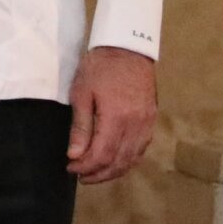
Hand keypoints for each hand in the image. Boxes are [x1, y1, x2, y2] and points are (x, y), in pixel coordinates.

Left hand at [68, 45, 156, 182]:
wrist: (128, 47)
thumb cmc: (99, 68)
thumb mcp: (81, 93)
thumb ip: (80, 126)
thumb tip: (75, 155)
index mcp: (117, 118)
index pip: (102, 155)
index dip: (86, 166)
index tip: (70, 167)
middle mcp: (136, 125)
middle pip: (119, 162)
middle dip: (98, 174)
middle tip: (80, 176)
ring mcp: (147, 123)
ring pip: (132, 158)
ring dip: (113, 171)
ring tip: (95, 173)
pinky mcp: (151, 119)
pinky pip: (141, 148)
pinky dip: (128, 160)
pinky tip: (115, 161)